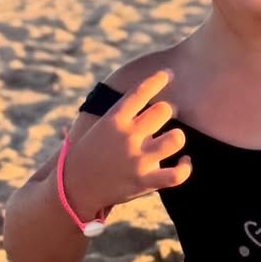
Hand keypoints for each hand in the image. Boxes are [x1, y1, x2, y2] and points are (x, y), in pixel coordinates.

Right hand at [64, 69, 191, 214]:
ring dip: (177, 137)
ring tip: (172, 139)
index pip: (140, 91)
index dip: (158, 79)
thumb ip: (123, 113)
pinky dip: (185, 167)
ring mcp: (137, 159)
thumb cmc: (91, 152)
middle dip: (168, 110)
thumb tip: (145, 92)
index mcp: (114, 119)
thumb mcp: (100, 126)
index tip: (168, 74)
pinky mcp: (145, 181)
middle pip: (163, 111)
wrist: (75, 187)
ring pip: (176, 139)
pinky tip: (184, 161)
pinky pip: (177, 174)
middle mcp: (127, 137)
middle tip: (166, 115)